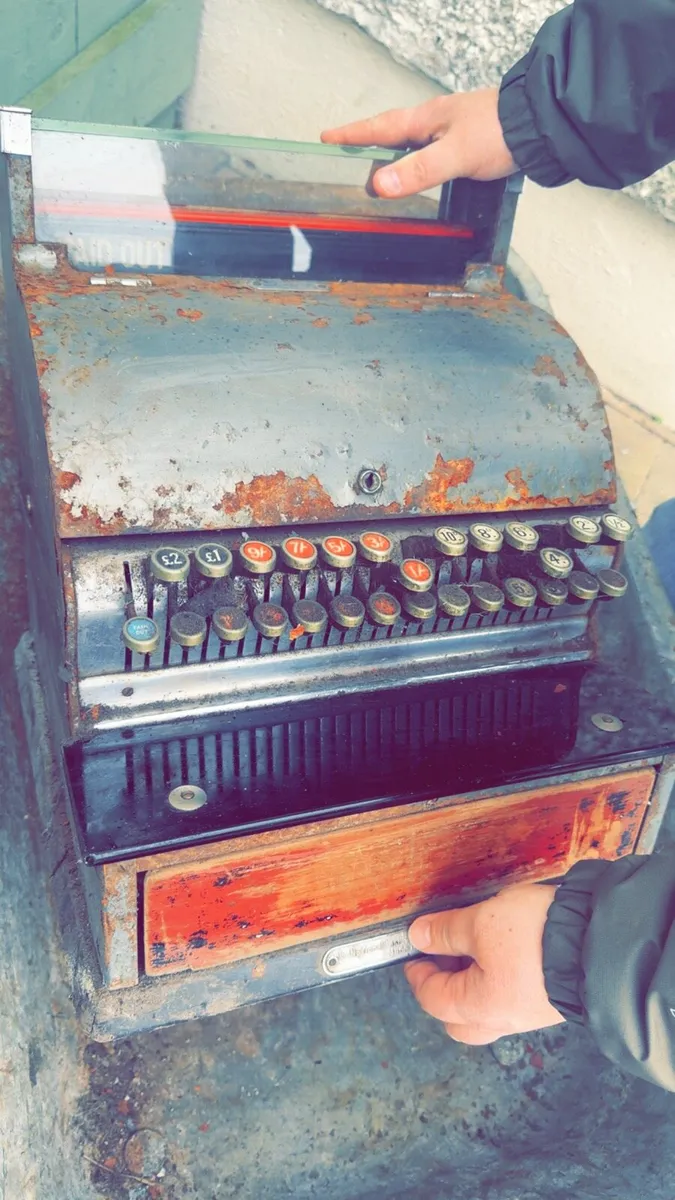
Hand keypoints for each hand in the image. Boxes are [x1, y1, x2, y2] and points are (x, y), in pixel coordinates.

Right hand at [321, 89, 515, 198]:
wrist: (540, 124)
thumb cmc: (500, 132)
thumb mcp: (454, 155)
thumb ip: (418, 171)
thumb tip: (379, 185)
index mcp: (426, 120)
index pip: (379, 128)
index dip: (352, 134)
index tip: (328, 137)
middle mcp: (436, 121)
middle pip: (393, 131)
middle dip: (368, 141)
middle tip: (346, 148)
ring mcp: (453, 129)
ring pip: (413, 140)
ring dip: (394, 151)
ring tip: (379, 163)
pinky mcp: (469, 141)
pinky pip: (433, 149)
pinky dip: (419, 159)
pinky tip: (425, 168)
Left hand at [404, 884, 564, 1044]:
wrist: (598, 940)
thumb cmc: (537, 935)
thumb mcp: (481, 922)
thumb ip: (447, 932)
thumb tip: (418, 936)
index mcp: (479, 1005)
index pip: (433, 998)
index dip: (418, 975)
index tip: (413, 956)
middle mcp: (504, 1018)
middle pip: (461, 1021)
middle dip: (443, 994)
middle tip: (439, 961)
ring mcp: (530, 1013)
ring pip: (489, 1012)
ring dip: (473, 988)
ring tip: (471, 953)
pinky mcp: (551, 1000)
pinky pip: (514, 1001)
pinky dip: (499, 984)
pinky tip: (503, 958)